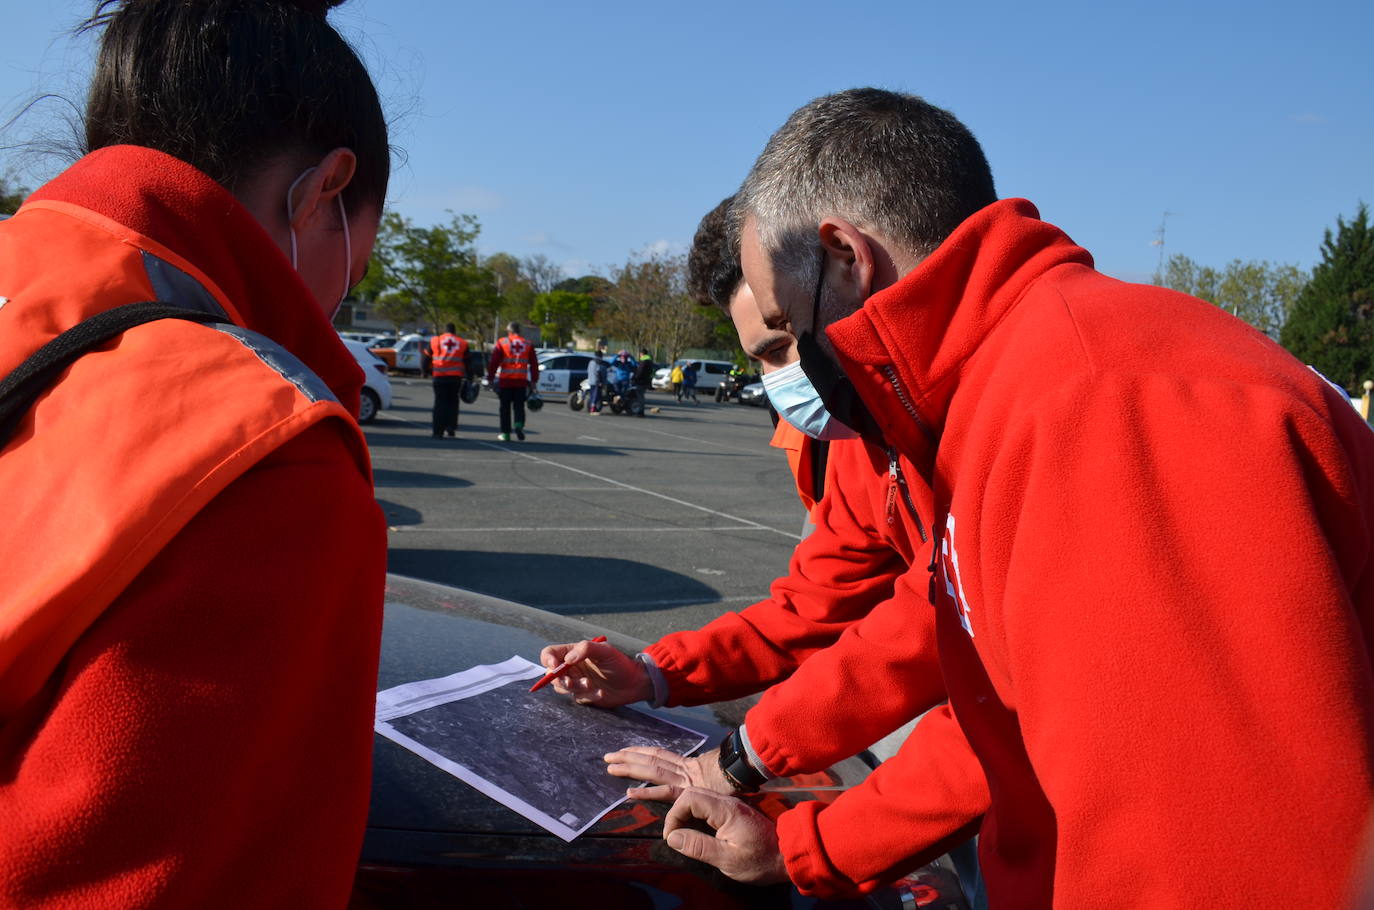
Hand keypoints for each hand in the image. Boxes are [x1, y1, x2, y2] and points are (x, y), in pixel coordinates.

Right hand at [539, 639, 650, 706]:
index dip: (547, 659)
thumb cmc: (620, 663)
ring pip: (562, 688)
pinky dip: (587, 696)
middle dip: (560, 679)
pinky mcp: (582, 695)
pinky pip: (576, 698)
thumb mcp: (605, 651)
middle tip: (572, 682)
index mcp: (573, 653)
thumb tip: (566, 659)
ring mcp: (576, 682)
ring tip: (591, 685)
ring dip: (575, 687)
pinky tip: (601, 693)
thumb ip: (586, 649)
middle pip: (552, 674)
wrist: (634, 683)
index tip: (554, 666)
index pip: (550, 654)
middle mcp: (572, 667)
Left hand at [606, 746, 734, 797]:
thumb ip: (707, 774)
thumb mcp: (719, 773)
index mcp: (689, 764)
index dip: (641, 752)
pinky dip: (647, 792)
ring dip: (630, 769)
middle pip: (651, 760)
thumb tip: (708, 772)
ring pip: (653, 770)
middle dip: (628, 757)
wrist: (750, 771)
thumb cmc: (739, 773)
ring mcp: (686, 779)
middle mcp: (684, 768)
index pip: (660, 755)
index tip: (625, 751)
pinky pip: (665, 792)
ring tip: (610, 768)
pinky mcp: (689, 791)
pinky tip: (630, 793)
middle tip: (608, 756)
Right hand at [661, 786, 787, 884]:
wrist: (786, 857)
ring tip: (681, 834)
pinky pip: (707, 805)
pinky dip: (695, 815)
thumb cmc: (759, 861)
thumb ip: (699, 846)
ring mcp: (731, 805)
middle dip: (677, 813)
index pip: (689, 798)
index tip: (671, 837)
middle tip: (674, 836)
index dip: (674, 815)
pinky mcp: (733, 812)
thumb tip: (673, 837)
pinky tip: (694, 831)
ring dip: (685, 813)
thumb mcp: (727, 859)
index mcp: (726, 810)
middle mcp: (728, 802)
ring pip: (699, 798)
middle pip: (692, 793)